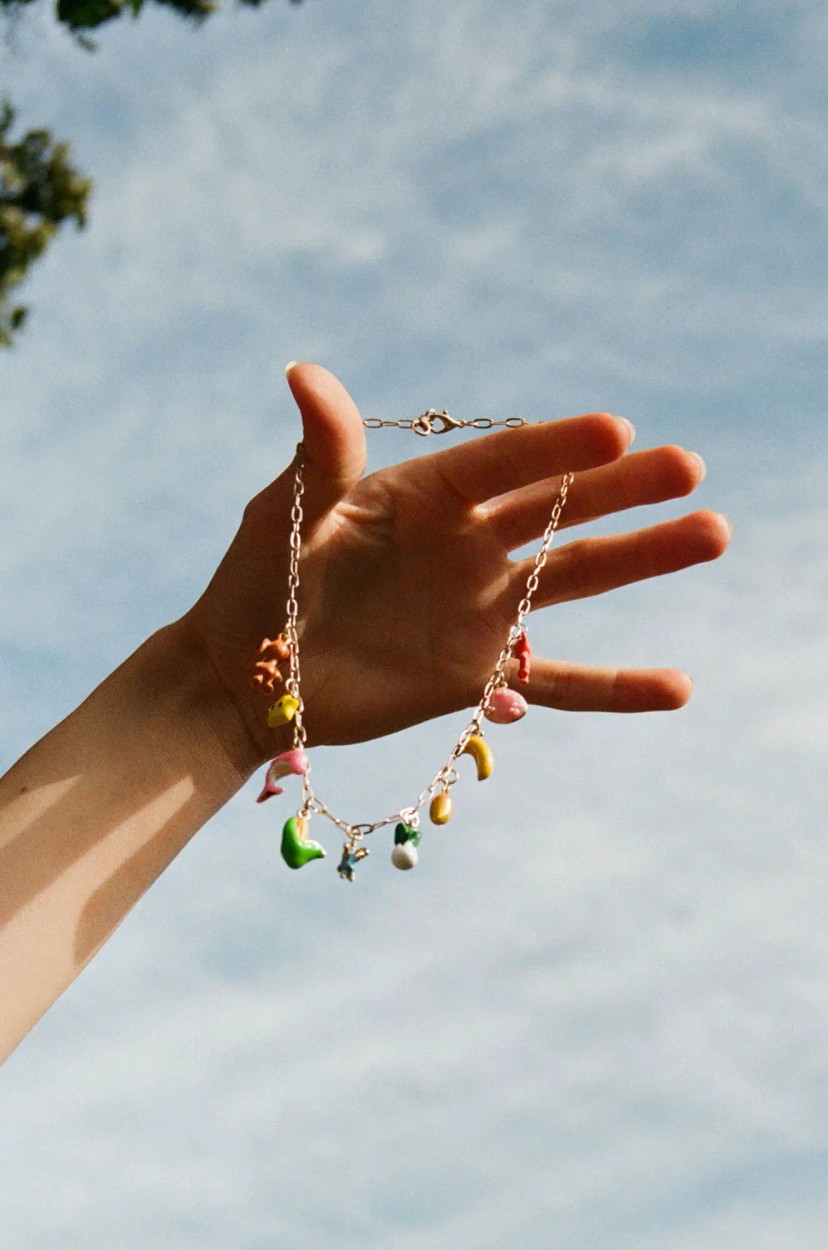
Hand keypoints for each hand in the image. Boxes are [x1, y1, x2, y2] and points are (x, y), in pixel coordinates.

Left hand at [184, 364, 729, 758]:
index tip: (615, 430)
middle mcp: (467, 542)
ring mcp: (480, 607)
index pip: (501, 463)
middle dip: (622, 488)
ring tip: (711, 532)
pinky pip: (558, 681)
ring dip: (642, 559)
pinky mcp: (479, 673)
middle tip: (687, 468)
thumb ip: (320, 452)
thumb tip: (305, 372)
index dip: (553, 448)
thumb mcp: (289, 512)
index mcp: (426, 493)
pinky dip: (615, 688)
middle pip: (557, 509)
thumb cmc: (259, 580)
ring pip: (574, 579)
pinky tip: (677, 688)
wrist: (249, 675)